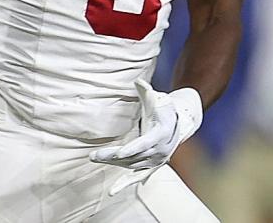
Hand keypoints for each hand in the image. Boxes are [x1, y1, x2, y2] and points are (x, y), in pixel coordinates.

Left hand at [89, 80, 202, 194]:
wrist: (179, 122)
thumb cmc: (164, 108)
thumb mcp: (158, 98)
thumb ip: (147, 91)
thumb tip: (138, 81)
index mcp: (161, 134)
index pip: (144, 144)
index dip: (132, 149)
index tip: (119, 153)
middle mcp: (159, 151)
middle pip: (134, 157)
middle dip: (113, 156)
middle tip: (93, 155)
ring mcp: (156, 161)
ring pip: (131, 165)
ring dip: (113, 163)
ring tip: (95, 157)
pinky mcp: (151, 166)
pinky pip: (136, 177)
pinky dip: (124, 184)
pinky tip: (111, 192)